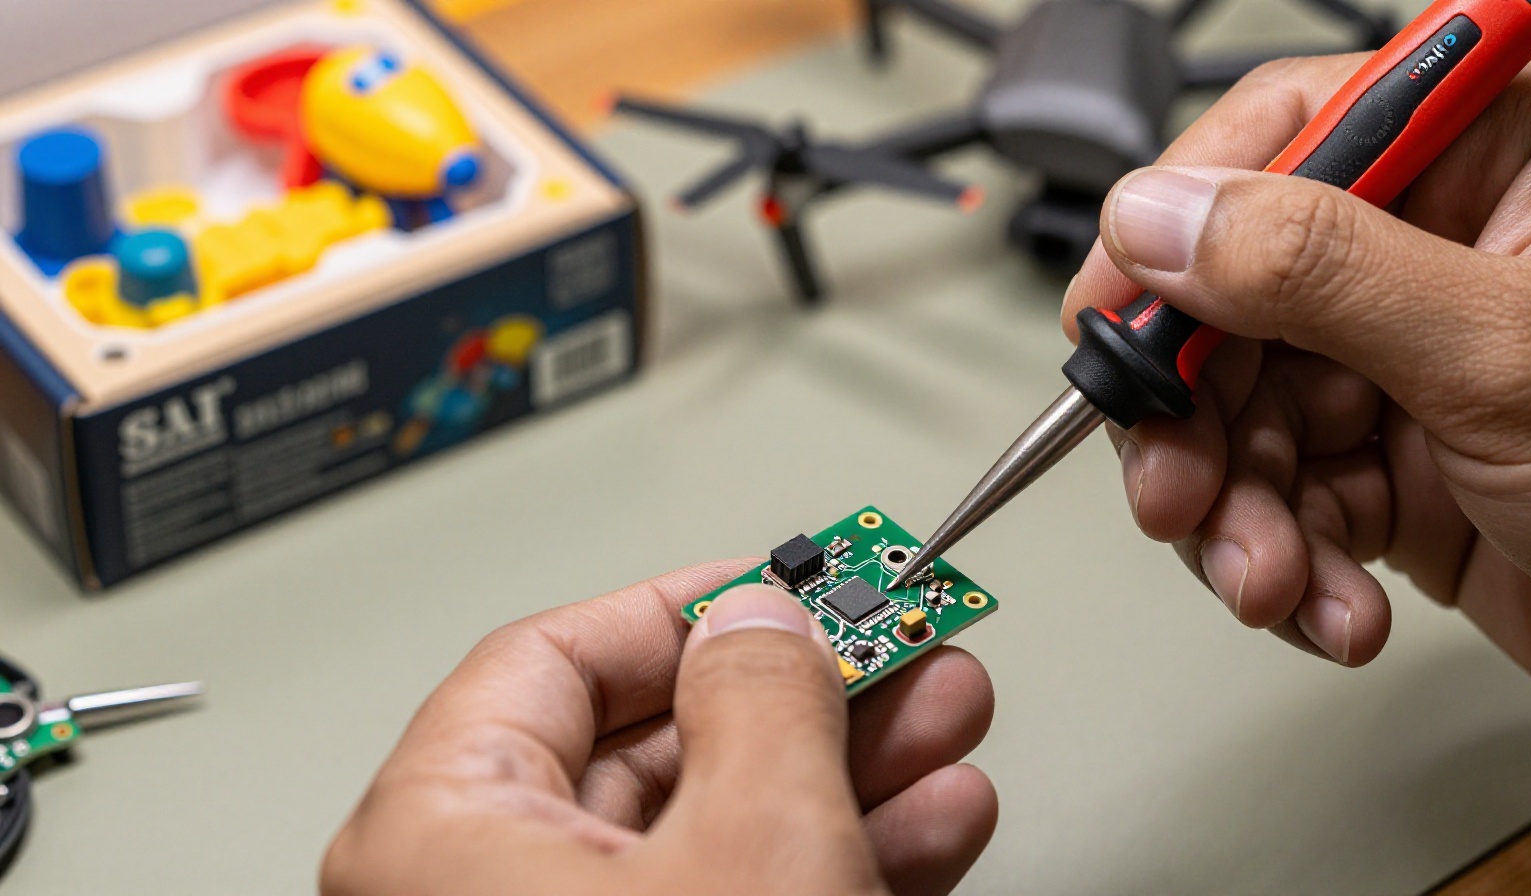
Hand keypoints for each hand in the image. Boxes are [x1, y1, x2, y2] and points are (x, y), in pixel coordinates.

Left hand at [321, 560, 996, 895]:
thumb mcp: (748, 847)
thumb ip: (761, 703)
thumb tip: (767, 618)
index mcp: (440, 835)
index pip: (551, 658)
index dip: (687, 602)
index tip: (790, 574)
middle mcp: (484, 892)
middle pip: (660, 740)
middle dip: (812, 686)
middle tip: (901, 637)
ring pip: (721, 826)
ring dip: (853, 768)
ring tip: (948, 715)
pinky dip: (842, 857)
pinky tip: (932, 820)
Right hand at [1061, 53, 1530, 710]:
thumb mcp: (1509, 351)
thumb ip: (1321, 270)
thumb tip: (1160, 215)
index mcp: (1490, 158)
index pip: (1280, 147)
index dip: (1173, 236)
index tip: (1114, 326)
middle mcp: (1437, 251)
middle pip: (1234, 305)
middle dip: (1199, 422)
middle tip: (1180, 497)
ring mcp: (1411, 365)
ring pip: (1246, 419)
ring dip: (1239, 517)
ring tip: (1273, 581)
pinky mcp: (1399, 469)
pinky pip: (1288, 502)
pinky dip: (1289, 566)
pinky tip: (1330, 608)